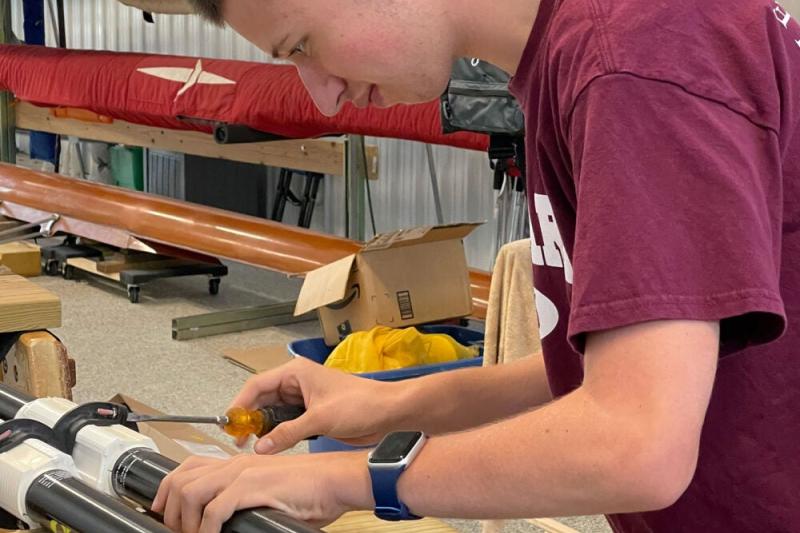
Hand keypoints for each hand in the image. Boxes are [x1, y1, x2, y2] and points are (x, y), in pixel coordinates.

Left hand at [151, 451, 372, 532]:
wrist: (336, 479)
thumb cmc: (312, 488)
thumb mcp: (270, 489)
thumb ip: (246, 498)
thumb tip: (225, 520)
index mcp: (239, 462)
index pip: (189, 467)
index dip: (168, 489)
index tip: (164, 511)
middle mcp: (236, 463)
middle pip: (181, 479)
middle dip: (172, 511)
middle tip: (178, 530)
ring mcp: (243, 473)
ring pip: (191, 492)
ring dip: (186, 521)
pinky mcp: (253, 486)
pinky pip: (214, 510)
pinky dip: (206, 529)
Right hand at [230, 357, 400, 453]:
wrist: (388, 412)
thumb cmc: (362, 403)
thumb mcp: (320, 418)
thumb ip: (288, 433)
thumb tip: (261, 446)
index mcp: (297, 372)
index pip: (257, 385)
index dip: (240, 403)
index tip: (230, 421)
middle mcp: (297, 383)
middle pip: (262, 399)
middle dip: (250, 418)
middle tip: (239, 439)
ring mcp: (304, 398)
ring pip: (273, 413)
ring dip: (263, 428)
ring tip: (252, 444)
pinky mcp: (312, 413)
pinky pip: (287, 422)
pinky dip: (277, 433)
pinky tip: (271, 445)